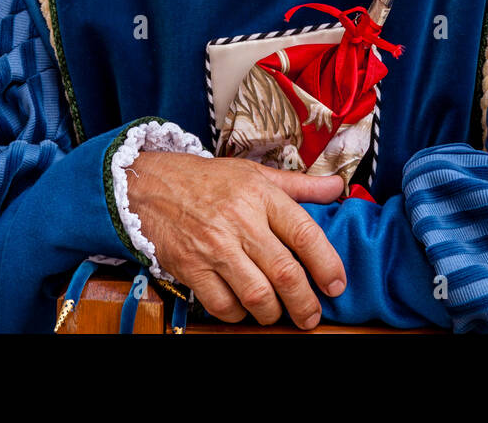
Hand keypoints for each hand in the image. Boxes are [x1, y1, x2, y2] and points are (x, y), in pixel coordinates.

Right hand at [127, 152, 346, 328]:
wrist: (149, 186)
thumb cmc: (208, 180)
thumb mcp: (255, 173)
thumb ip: (299, 185)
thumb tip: (338, 187)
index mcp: (261, 195)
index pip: (305, 233)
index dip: (327, 264)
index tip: (336, 284)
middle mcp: (240, 221)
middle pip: (285, 272)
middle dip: (305, 303)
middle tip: (311, 315)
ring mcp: (214, 246)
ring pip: (257, 295)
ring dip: (273, 312)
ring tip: (277, 312)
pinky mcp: (190, 267)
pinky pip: (223, 305)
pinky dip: (238, 314)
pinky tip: (243, 307)